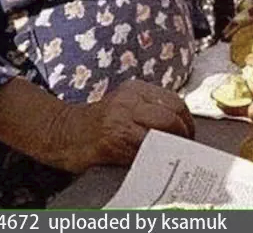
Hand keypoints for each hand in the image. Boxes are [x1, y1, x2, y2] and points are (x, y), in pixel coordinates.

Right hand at [56, 80, 194, 173]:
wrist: (63, 131)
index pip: (174, 101)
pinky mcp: (112, 141)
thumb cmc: (97, 121)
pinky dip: (153, 158)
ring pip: (161, 131)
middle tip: (185, 147)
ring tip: (173, 156)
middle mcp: (129, 100)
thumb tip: (179, 124)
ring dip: (171, 147)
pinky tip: (154, 163)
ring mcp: (120, 120)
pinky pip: (143, 150)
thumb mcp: (124, 103)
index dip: (188, 120)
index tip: (190, 134)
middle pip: (172, 115)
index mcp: (136, 89)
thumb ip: (148, 108)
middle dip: (183, 134)